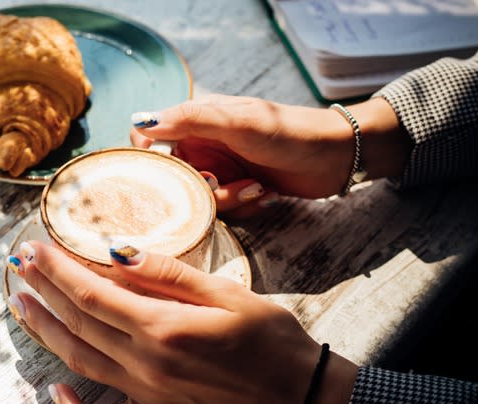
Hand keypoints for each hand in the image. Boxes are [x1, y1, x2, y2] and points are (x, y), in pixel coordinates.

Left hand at [9, 241, 357, 403]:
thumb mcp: (227, 293)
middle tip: (19, 265)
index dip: (57, 269)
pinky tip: (56, 392)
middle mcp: (146, 363)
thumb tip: (118, 252)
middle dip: (44, 290)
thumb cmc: (271, 340)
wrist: (299, 397)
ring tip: (21, 305)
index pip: (92, 292)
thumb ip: (169, 274)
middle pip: (78, 322)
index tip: (34, 247)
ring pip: (80, 359)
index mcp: (163, 327)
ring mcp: (147, 391)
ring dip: (45, 331)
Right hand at [130, 95, 410, 216]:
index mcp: (196, 121)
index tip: (166, 175)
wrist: (336, 156)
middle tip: (220, 183)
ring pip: (199, 198)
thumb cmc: (288, 131)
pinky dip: (243, 205)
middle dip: (198, 188)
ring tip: (257, 186)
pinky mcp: (238, 189)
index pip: (150, 139)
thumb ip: (189, 120)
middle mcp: (203, 145)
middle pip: (173, 177)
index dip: (151, 159)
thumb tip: (140, 122)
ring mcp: (221, 168)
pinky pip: (223, 209)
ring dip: (228, 199)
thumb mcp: (237, 122)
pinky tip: (265, 193)